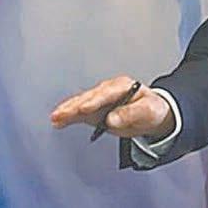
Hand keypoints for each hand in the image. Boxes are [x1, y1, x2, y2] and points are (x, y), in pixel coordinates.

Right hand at [50, 75, 174, 139]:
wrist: (152, 114)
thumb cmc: (152, 109)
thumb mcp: (148, 110)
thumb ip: (130, 114)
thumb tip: (112, 119)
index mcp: (122, 86)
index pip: (105, 93)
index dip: (94, 101)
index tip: (84, 109)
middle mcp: (108, 90)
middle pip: (89, 97)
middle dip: (75, 105)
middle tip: (63, 114)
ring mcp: (100, 100)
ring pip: (81, 103)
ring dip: (68, 110)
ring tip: (56, 117)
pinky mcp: (95, 110)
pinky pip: (79, 112)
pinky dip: (69, 116)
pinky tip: (58, 121)